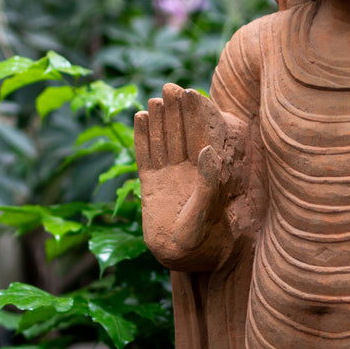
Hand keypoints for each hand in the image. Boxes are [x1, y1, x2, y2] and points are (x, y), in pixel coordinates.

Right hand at [134, 84, 235, 270]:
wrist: (181, 260)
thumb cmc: (202, 242)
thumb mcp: (208, 214)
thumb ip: (210, 184)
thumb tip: (207, 151)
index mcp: (207, 174)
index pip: (202, 138)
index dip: (198, 116)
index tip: (193, 93)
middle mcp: (188, 171)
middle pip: (182, 135)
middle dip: (178, 113)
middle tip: (171, 87)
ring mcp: (168, 176)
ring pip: (163, 142)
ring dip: (160, 121)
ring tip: (155, 100)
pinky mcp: (151, 184)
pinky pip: (145, 156)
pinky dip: (142, 139)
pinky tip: (139, 118)